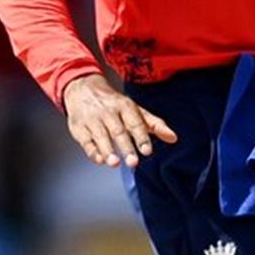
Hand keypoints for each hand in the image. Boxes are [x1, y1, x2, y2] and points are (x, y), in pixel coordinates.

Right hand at [63, 73, 177, 167]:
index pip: (135, 123)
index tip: (147, 151)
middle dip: (126, 147)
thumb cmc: (115, 105)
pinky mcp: (80, 129)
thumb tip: (173, 138)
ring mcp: (94, 120)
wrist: (84, 90)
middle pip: (119, 131)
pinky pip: (86, 141)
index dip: (142, 138)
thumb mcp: (136, 111)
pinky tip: (100, 160)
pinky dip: (93, 151)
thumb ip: (154, 125)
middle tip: (134, 163)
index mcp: (126, 107)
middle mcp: (110, 113)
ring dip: (108, 151)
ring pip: (101, 137)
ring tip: (115, 163)